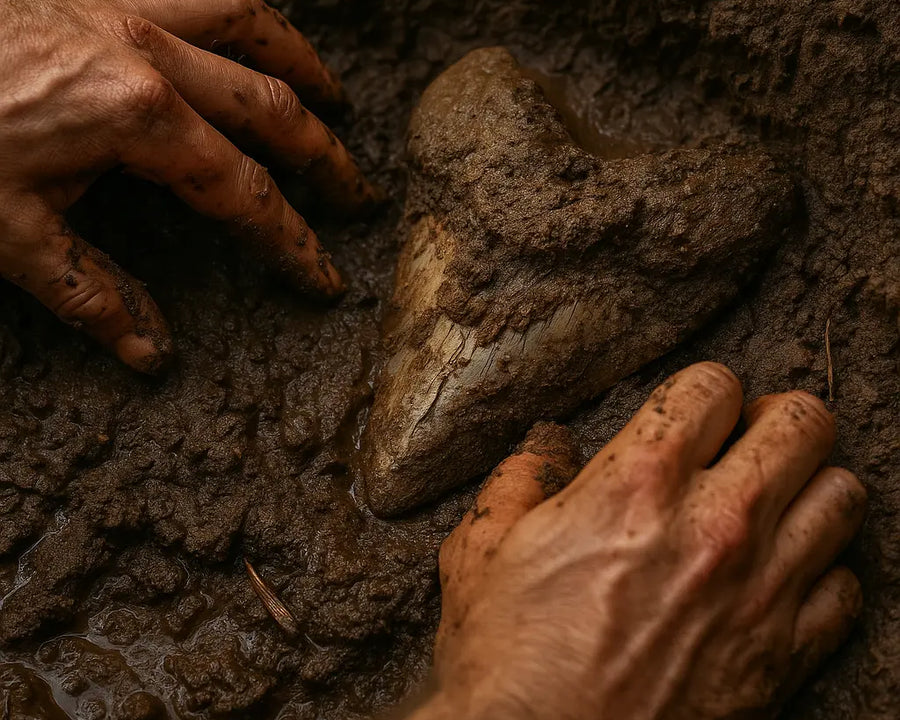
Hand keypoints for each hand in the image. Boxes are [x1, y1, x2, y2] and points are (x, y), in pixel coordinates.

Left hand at [0, 0, 377, 371]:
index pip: (246, 194)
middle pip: (272, 108)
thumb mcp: (5, 231)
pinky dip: (235, 12)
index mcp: (139, 118)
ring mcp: (124, 4)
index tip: (324, 275)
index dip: (294, 242)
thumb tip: (150, 353)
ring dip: (298, 62)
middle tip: (356, 192)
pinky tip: (241, 35)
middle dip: (325, 158)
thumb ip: (90, 292)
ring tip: (330, 94)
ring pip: (247, 20)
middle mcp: (149, 51)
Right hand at [418, 363, 864, 719]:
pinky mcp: (782, 656)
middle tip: (747, 442)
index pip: (714, 386)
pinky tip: (780, 579)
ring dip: (810, 488)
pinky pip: (846, 590)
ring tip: (772, 502)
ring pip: (843, 497)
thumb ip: (520, 478)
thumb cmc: (505, 656)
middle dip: (777, 419)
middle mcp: (715, 524)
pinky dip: (823, 574)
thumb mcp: (480, 549)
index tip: (693, 414)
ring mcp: (760, 592)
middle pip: (804, 424)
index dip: (703, 392)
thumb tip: (548, 446)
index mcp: (637, 483)